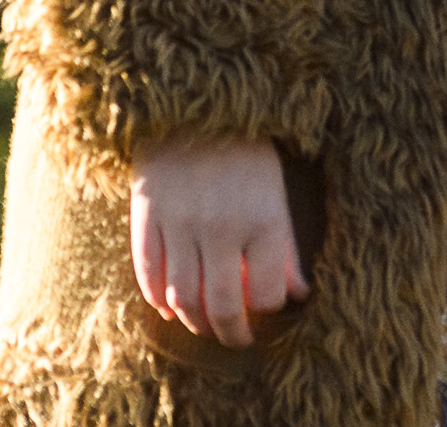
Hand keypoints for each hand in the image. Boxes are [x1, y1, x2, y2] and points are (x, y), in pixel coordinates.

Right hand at [131, 136, 306, 347]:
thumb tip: (299, 293)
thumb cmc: (246, 153)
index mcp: (264, 219)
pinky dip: (157, 299)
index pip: (264, 294)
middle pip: (221, 305)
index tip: (264, 316)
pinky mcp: (148, 217)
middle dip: (229, 333)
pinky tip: (168, 306)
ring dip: (193, 322)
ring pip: (182, 298)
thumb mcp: (277, 194)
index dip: (265, 312)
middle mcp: (223, 226)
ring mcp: (181, 223)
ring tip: (204, 326)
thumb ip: (286, 247)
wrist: (195, 107)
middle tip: (235, 340)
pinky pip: (148, 274)